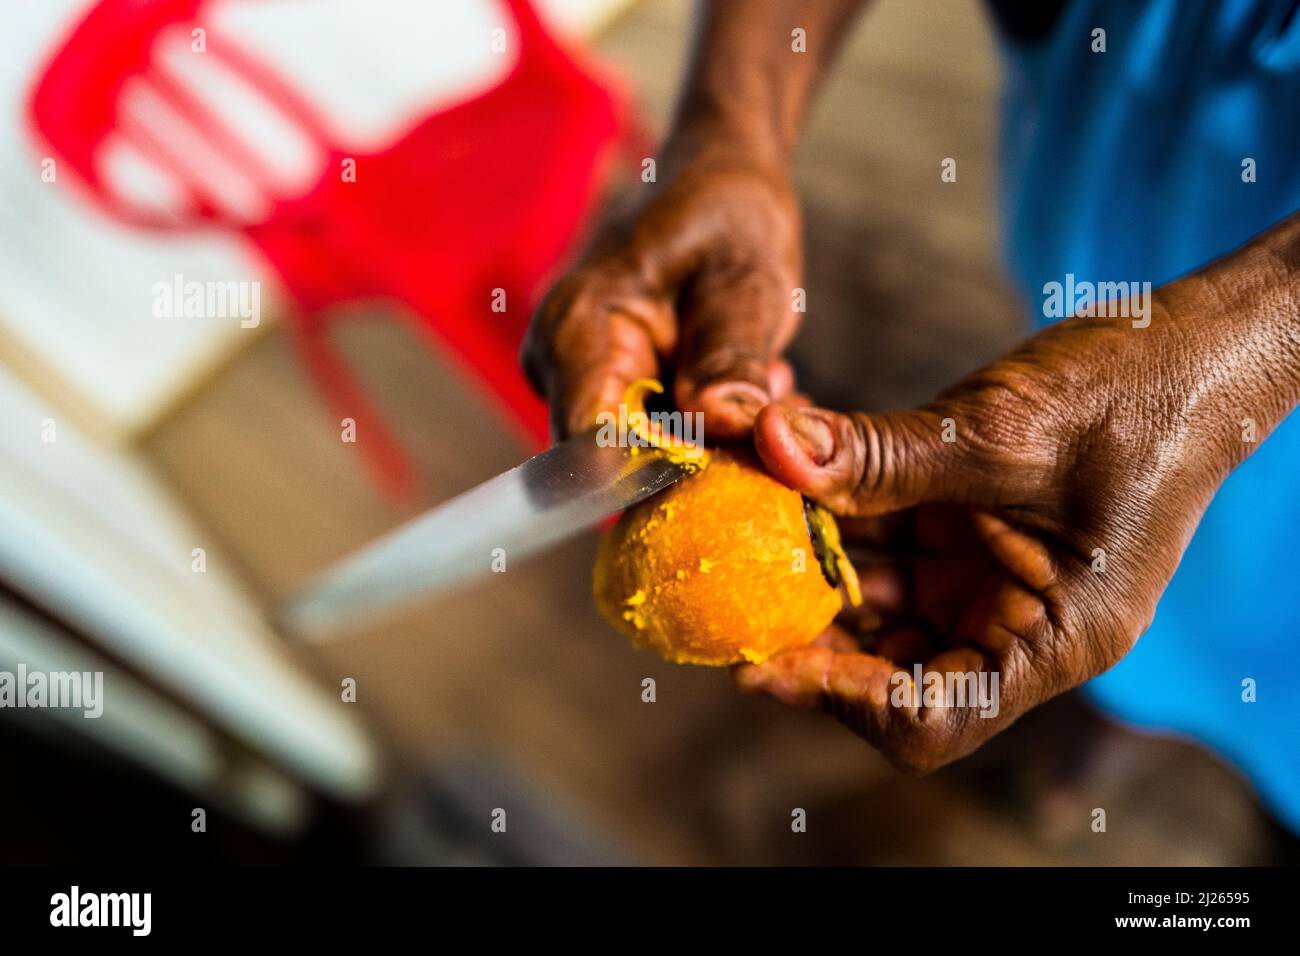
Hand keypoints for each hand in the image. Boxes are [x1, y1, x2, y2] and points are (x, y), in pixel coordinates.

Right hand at [521, 137, 802, 440]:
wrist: (719, 180)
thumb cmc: (727, 212)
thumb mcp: (744, 276)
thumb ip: (731, 355)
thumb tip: (722, 424)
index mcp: (572, 330)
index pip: (591, 445)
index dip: (666, 472)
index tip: (743, 461)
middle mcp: (560, 369)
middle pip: (621, 464)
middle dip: (707, 457)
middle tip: (784, 409)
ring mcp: (584, 386)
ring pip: (649, 460)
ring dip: (721, 443)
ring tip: (778, 384)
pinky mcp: (614, 398)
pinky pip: (662, 444)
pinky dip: (718, 432)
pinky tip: (763, 390)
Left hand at [734, 271, 1299, 769]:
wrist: (1189, 345)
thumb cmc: (1136, 393)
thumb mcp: (1002, 431)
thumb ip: (882, 453)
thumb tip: (769, 447)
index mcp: (1054, 638)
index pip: (932, 715)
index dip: (843, 699)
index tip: (765, 660)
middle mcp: (1013, 625)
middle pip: (887, 668)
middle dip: (808, 633)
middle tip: (730, 593)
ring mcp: (984, 580)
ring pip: (873, 602)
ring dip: (807, 565)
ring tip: (742, 523)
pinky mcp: (964, 534)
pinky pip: (881, 542)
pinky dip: (830, 516)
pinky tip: (777, 479)